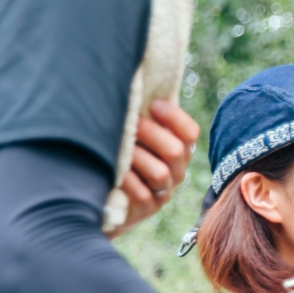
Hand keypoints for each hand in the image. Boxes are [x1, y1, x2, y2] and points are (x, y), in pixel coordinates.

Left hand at [107, 99, 200, 236]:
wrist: (104, 197)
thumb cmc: (119, 156)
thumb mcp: (133, 135)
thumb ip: (141, 115)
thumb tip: (138, 83)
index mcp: (177, 149)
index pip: (190, 133)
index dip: (175, 118)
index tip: (154, 105)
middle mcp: (175, 171)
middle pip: (177, 151)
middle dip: (152, 134)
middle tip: (131, 124)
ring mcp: (162, 192)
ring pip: (161, 174)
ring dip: (139, 158)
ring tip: (121, 149)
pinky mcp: (146, 209)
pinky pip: (142, 195)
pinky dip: (128, 181)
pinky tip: (115, 172)